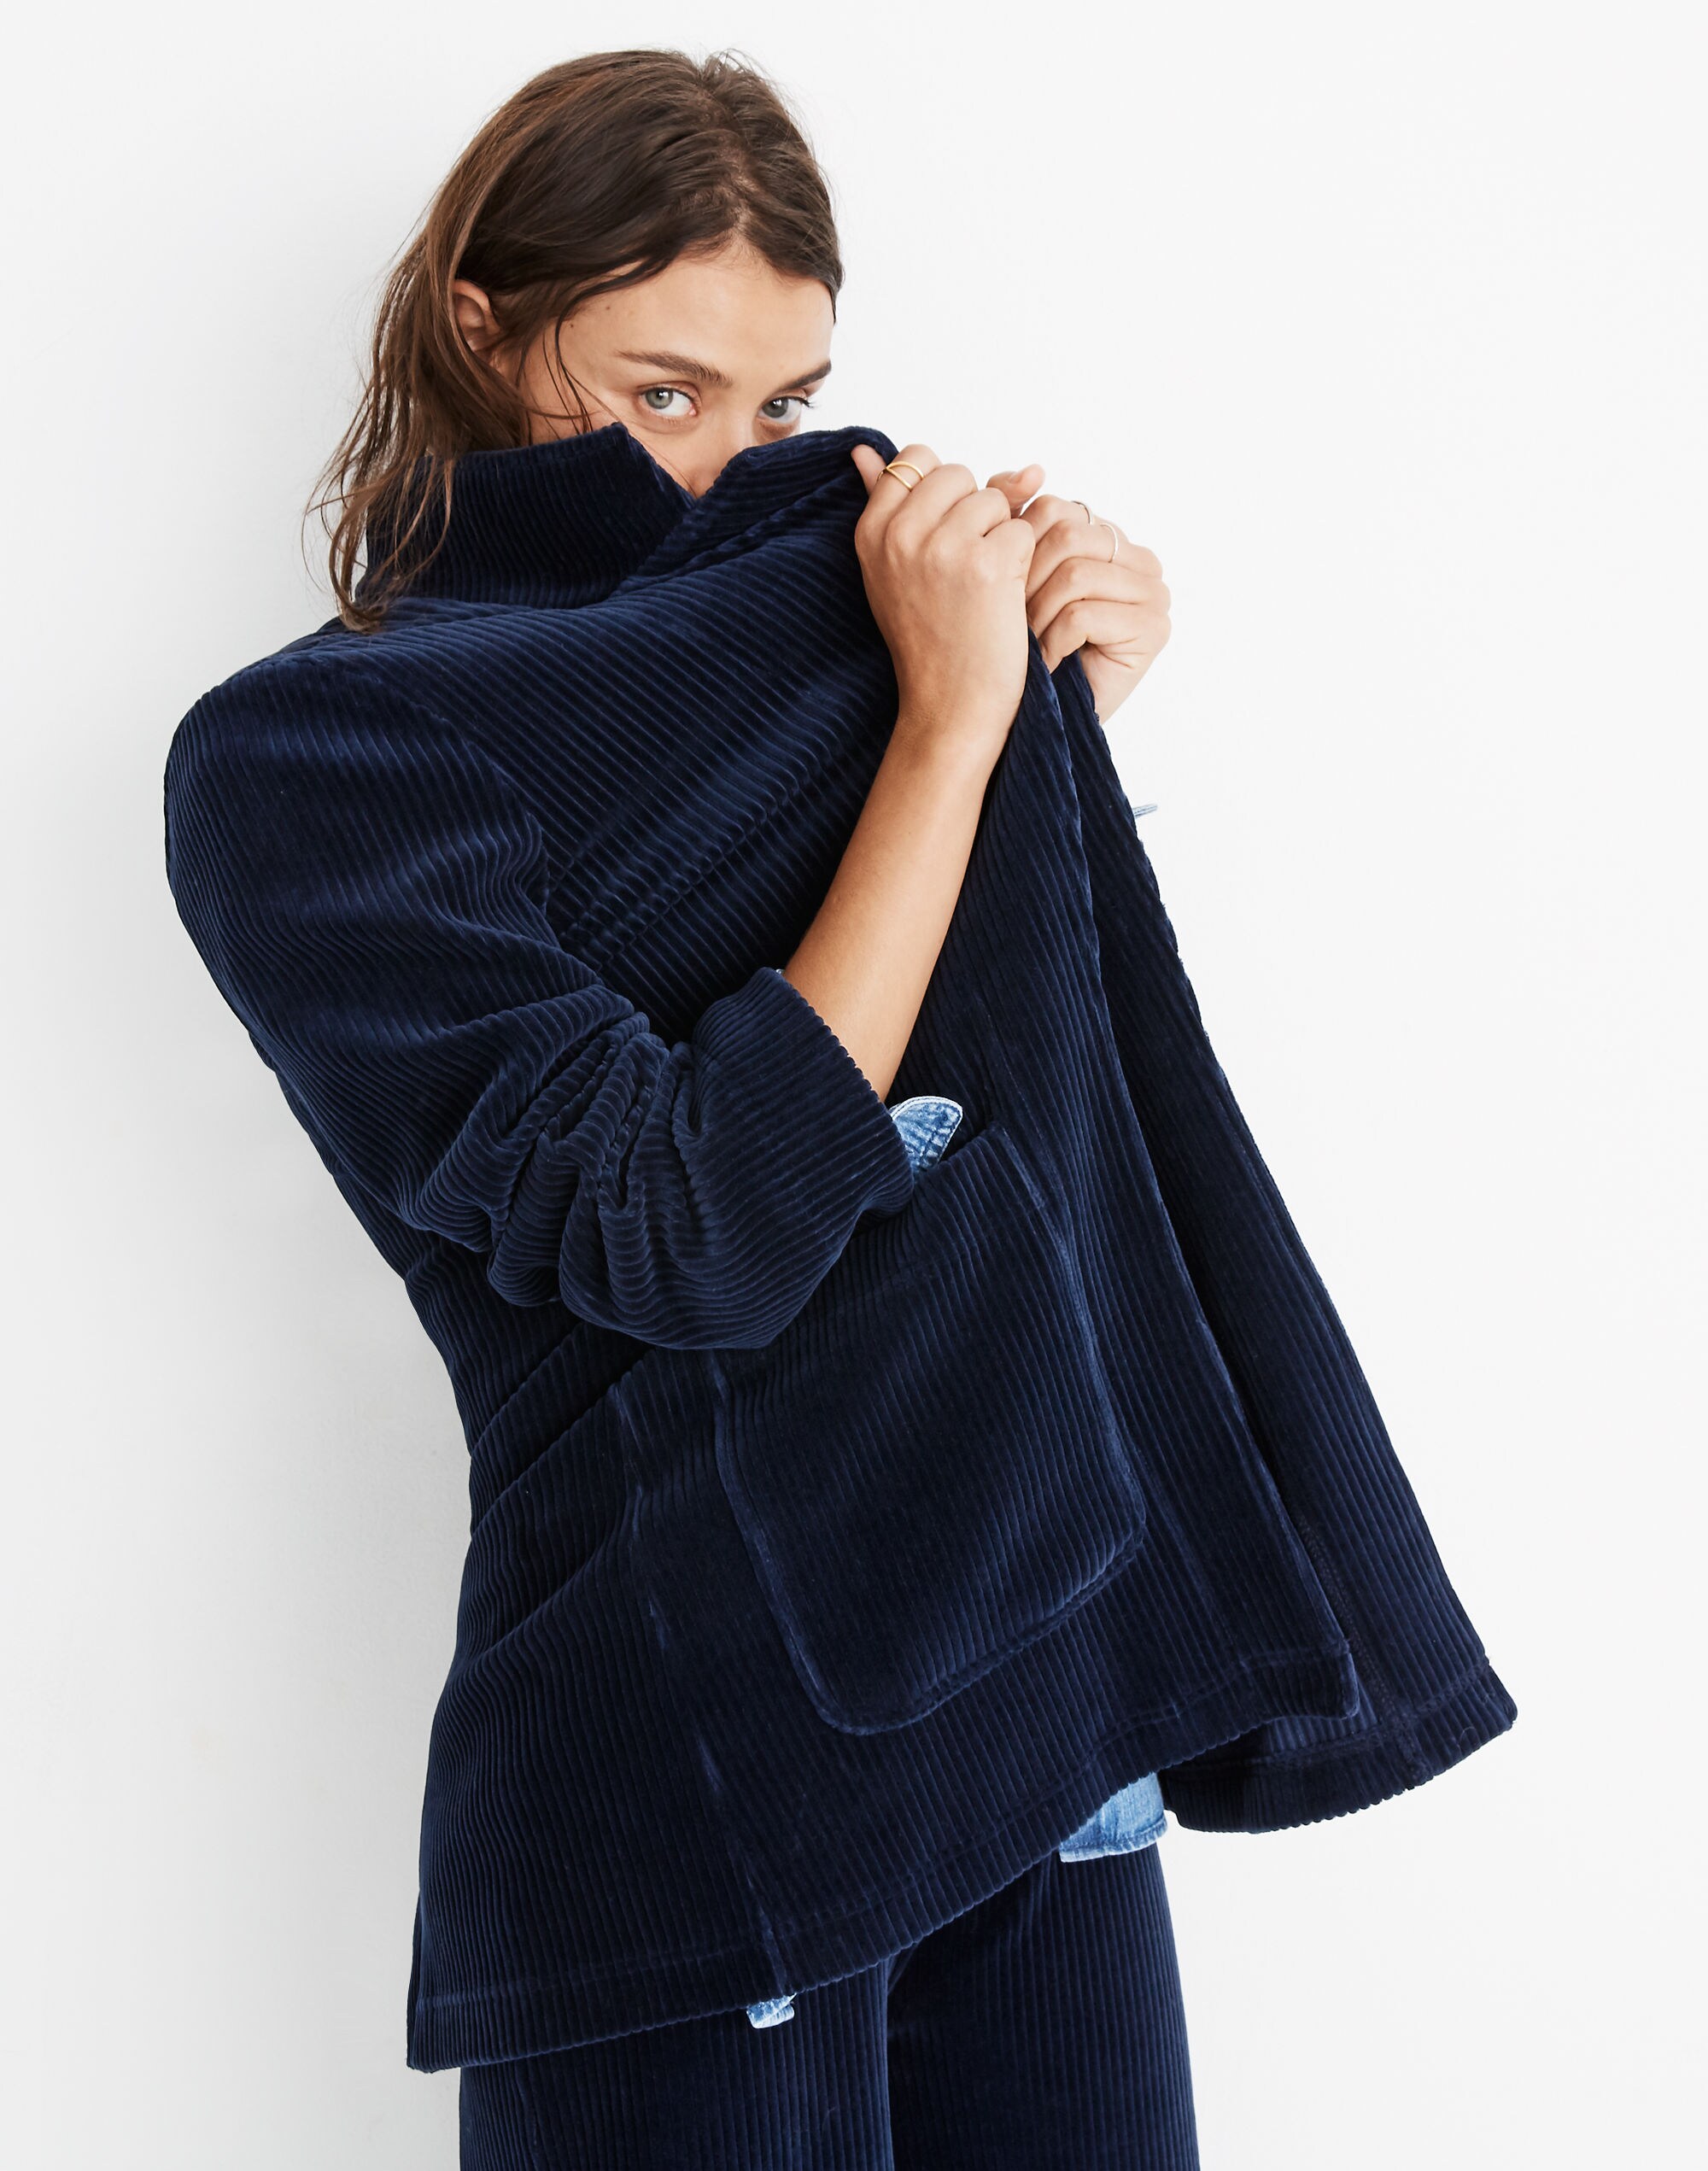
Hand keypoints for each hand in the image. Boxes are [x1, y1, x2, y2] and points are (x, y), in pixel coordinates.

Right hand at [849, 443, 1039, 767]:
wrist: (950, 707)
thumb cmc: (929, 639)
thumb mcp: (890, 569)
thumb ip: (882, 504)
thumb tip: (862, 450)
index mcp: (871, 532)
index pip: (913, 461)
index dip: (941, 494)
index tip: (942, 540)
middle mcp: (900, 534)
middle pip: (958, 474)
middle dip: (974, 514)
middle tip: (963, 572)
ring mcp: (942, 547)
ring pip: (994, 499)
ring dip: (1001, 537)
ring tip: (981, 587)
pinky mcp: (985, 563)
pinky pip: (1022, 529)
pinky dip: (1024, 561)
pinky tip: (1003, 597)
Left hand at [985, 478, 1171, 723]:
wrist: (1033, 719)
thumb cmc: (1021, 648)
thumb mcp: (1009, 572)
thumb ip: (1015, 516)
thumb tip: (1032, 470)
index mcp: (1108, 537)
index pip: (1055, 508)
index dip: (1015, 547)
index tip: (1000, 590)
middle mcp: (1139, 559)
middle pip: (1067, 535)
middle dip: (1024, 582)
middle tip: (1009, 623)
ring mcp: (1152, 594)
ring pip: (1074, 573)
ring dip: (1036, 615)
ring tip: (1026, 645)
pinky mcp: (1154, 630)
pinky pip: (1083, 613)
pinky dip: (1052, 641)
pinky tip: (1048, 663)